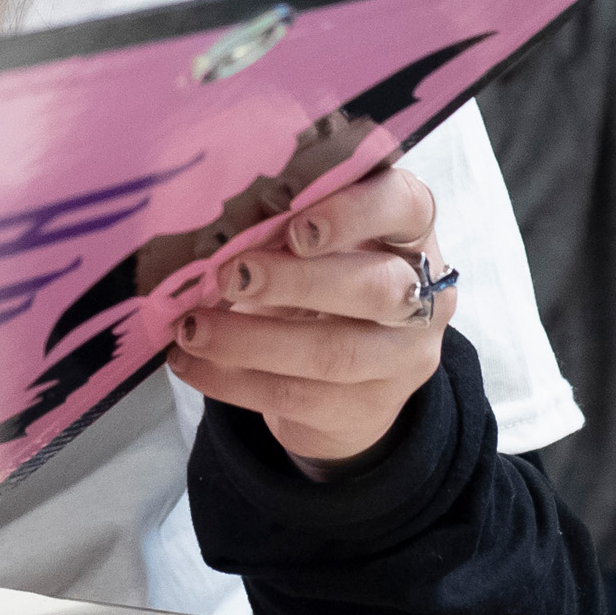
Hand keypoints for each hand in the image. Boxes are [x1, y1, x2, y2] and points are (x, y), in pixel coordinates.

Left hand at [169, 162, 449, 472]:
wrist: (347, 379)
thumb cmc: (321, 280)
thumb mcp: (317, 244)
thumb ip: (286, 226)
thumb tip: (211, 226)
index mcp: (411, 232)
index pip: (407, 205)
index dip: (354, 213)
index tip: (294, 226)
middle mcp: (424, 294)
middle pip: (376, 288)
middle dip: (296, 282)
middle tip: (231, 276)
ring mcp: (403, 359)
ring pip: (335, 353)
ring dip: (251, 341)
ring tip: (193, 329)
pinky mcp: (369, 409)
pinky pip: (298, 396)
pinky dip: (233, 381)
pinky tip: (191, 365)